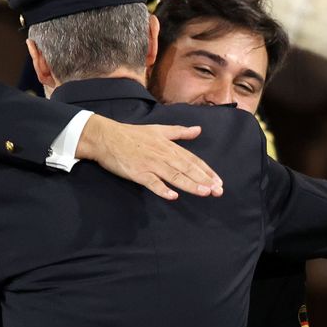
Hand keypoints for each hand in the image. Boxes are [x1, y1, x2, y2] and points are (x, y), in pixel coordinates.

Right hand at [75, 115, 220, 198]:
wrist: (107, 137)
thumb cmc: (132, 134)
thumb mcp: (159, 130)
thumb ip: (180, 132)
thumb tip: (198, 130)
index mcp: (169, 147)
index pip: (193, 160)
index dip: (207, 171)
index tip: (219, 181)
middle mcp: (163, 155)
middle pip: (187, 169)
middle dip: (204, 180)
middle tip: (218, 191)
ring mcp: (151, 164)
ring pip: (174, 175)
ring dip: (190, 184)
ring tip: (204, 193)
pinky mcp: (138, 172)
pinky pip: (152, 182)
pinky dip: (162, 189)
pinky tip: (172, 196)